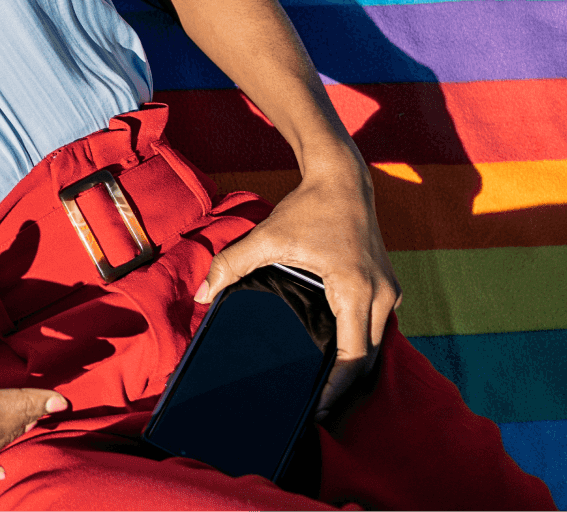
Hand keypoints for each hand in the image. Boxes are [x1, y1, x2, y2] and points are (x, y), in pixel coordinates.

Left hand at [194, 157, 399, 414]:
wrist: (343, 179)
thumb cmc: (307, 208)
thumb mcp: (267, 236)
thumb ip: (231, 264)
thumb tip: (201, 296)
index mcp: (356, 291)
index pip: (352, 357)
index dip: (335, 389)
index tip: (316, 410)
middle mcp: (382, 296)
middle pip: (366, 358)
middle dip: (343, 386)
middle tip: (313, 407)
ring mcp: (390, 292)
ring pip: (373, 344)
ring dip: (351, 366)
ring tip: (321, 388)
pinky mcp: (387, 286)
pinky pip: (374, 326)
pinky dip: (357, 344)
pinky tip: (332, 355)